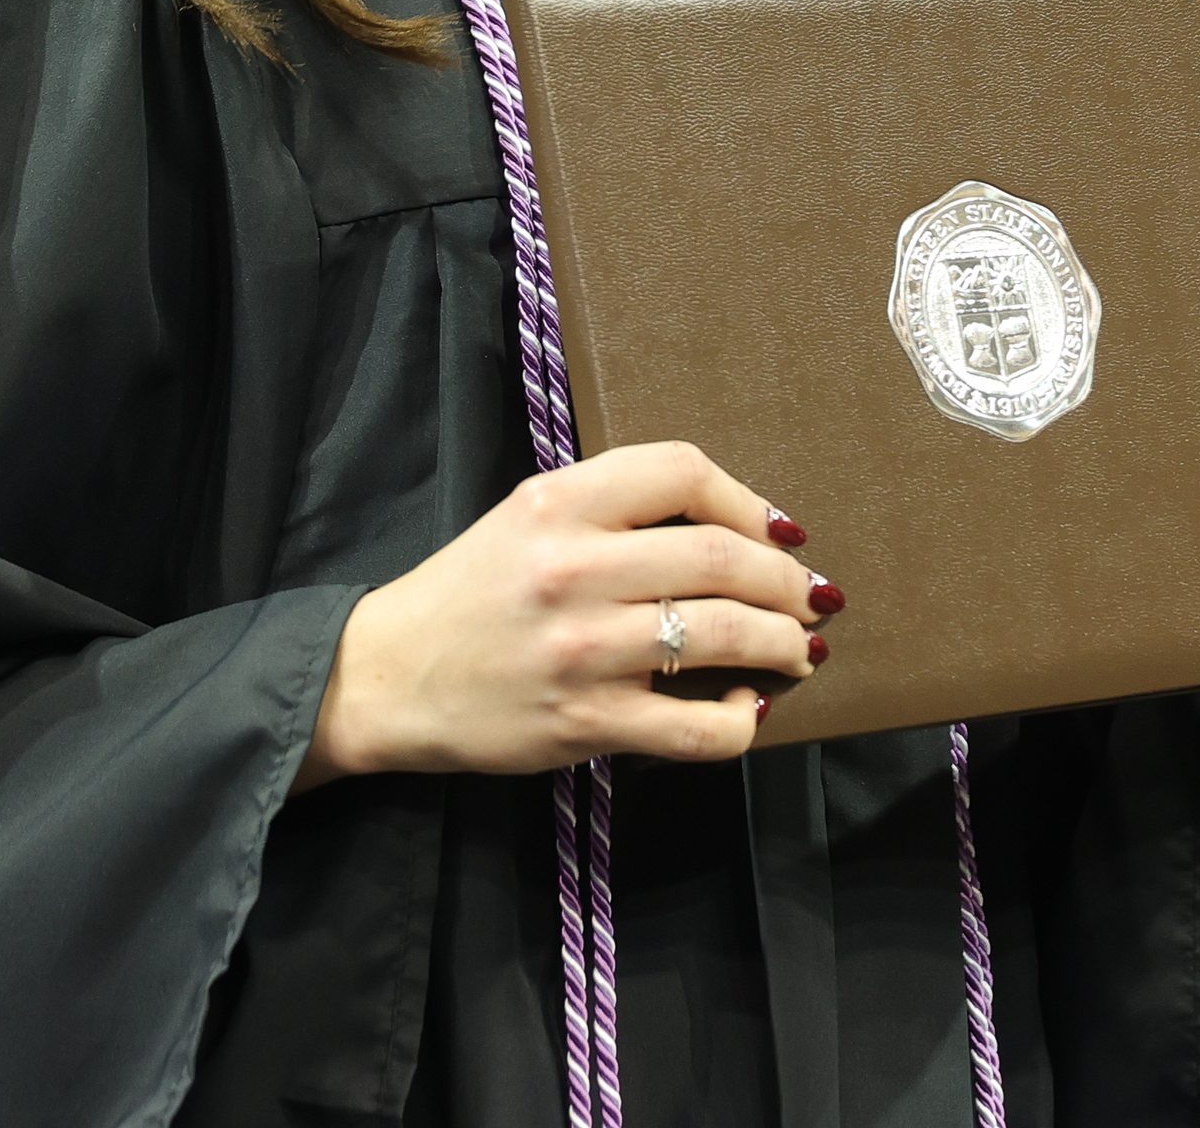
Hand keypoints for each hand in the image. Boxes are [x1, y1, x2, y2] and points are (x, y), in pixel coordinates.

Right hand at [298, 441, 835, 788]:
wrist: (388, 675)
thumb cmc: (468, 592)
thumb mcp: (525, 517)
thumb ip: (611, 509)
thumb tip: (730, 528)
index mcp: (555, 502)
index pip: (680, 472)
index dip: (749, 499)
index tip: (780, 531)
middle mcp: (571, 568)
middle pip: (718, 555)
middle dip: (786, 581)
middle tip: (811, 599)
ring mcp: (581, 649)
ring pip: (723, 635)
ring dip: (784, 643)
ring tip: (799, 650)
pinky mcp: (585, 722)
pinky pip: (696, 727)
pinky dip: (742, 721)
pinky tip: (748, 709)